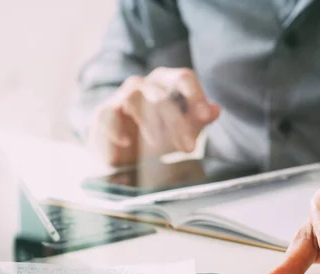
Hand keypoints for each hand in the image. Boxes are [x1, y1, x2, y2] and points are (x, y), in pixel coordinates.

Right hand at [88, 67, 219, 165]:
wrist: (129, 150)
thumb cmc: (162, 132)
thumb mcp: (186, 128)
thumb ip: (199, 118)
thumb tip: (215, 110)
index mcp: (167, 82)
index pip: (183, 77)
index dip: (195, 95)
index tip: (204, 116)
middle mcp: (145, 84)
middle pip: (161, 94)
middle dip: (177, 122)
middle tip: (188, 147)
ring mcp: (122, 96)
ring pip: (135, 99)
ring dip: (149, 122)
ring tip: (158, 145)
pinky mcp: (104, 113)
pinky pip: (108, 114)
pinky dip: (116, 128)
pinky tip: (127, 142)